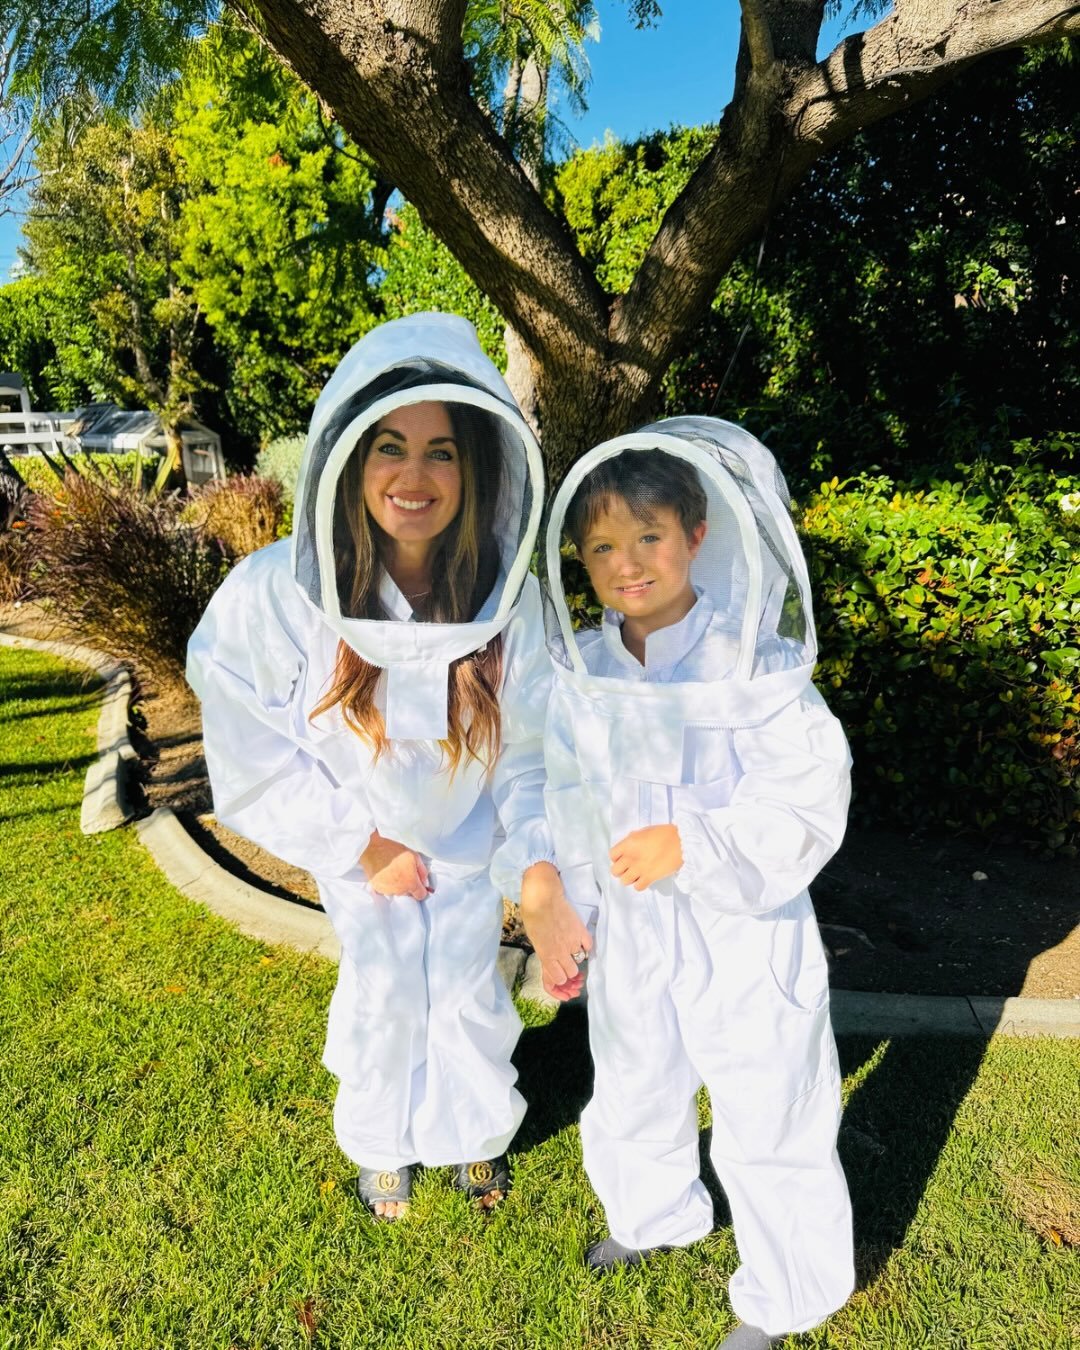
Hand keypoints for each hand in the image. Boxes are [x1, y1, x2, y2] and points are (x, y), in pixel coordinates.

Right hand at [360, 830, 431, 900]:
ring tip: (394, 870)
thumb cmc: (393, 852)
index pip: (421, 895)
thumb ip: (422, 871)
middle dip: (409, 884)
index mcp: (410, 883)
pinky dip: (387, 883)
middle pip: (409, 893)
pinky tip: (386, 873)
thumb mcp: (414, 856)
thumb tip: (424, 881)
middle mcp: (399, 890)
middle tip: (404, 871)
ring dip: (398, 884)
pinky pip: (387, 889)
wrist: (373, 850)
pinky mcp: (378, 889)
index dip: (421, 889)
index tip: (419, 883)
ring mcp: (387, 891)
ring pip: (397, 892)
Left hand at [519, 861, 591, 1000]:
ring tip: (571, 949)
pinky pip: (588, 947)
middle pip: (570, 973)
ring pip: (579, 961)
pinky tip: (579, 940)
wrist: (543, 895)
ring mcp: (572, 942)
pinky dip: (585, 946)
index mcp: (546, 955)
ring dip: (576, 958)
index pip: (556, 979)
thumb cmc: (533, 914)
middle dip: (568, 970)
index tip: (561, 979)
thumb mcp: (534, 938)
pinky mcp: (582, 932)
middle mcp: (560, 952)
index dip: (559, 981)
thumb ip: (544, 953)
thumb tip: (551, 962)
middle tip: (566, 962)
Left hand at [610, 825, 681, 891]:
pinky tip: (645, 879)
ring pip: (624, 881)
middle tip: (629, 867)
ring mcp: (639, 869)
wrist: (681, 842)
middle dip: (621, 870)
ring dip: (629, 879)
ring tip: (637, 874)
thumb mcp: (644, 831)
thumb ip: (632, 839)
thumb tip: (627, 846)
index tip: (622, 858)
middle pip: (615, 871)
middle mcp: (630, 857)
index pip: (611, 855)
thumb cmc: (664, 834)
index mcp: (628, 844)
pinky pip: (637, 887)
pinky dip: (640, 885)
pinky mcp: (650, 878)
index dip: (616, 858)